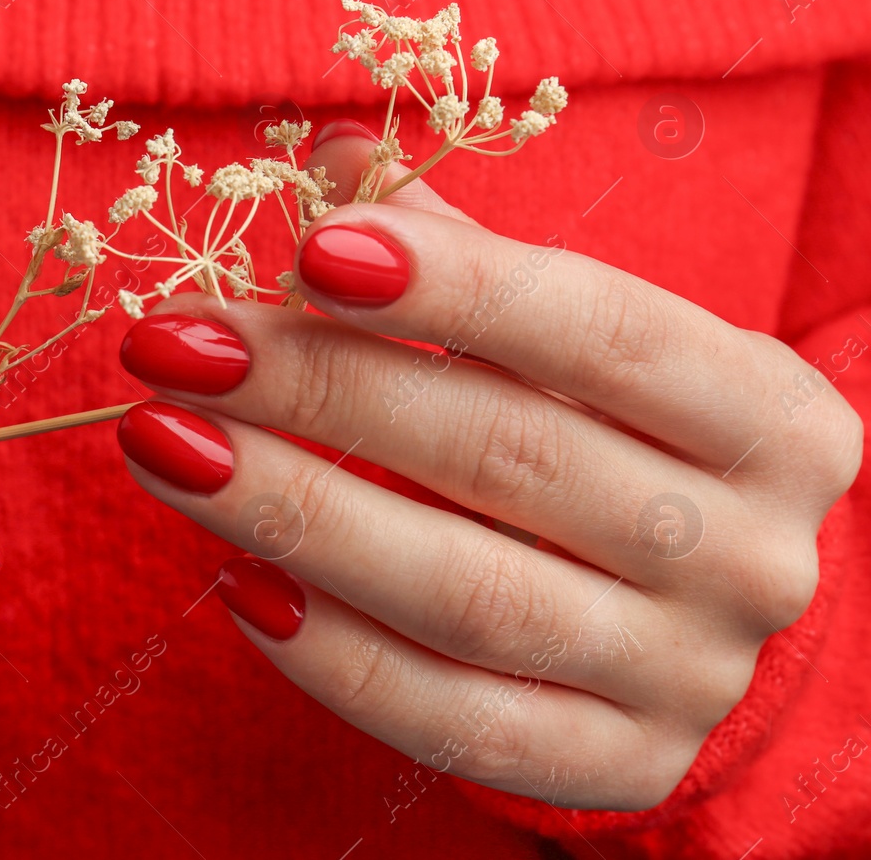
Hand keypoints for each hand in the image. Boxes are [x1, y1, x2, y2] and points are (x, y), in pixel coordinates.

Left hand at [112, 130, 861, 808]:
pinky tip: (236, 583)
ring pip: (466, 594)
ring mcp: (687, 675)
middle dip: (321, 390)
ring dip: (294, 513)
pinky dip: (334, 656)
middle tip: (176, 346)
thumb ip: (465, 258)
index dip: (455, 288)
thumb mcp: (582, 343)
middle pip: (510, 457)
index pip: (601, 331)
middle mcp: (751, 552)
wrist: (694, 610)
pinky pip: (453, 721)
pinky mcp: (618, 766)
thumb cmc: (617, 440)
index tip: (310, 249)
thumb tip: (336, 166)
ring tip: (162, 446)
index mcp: (769, 415)